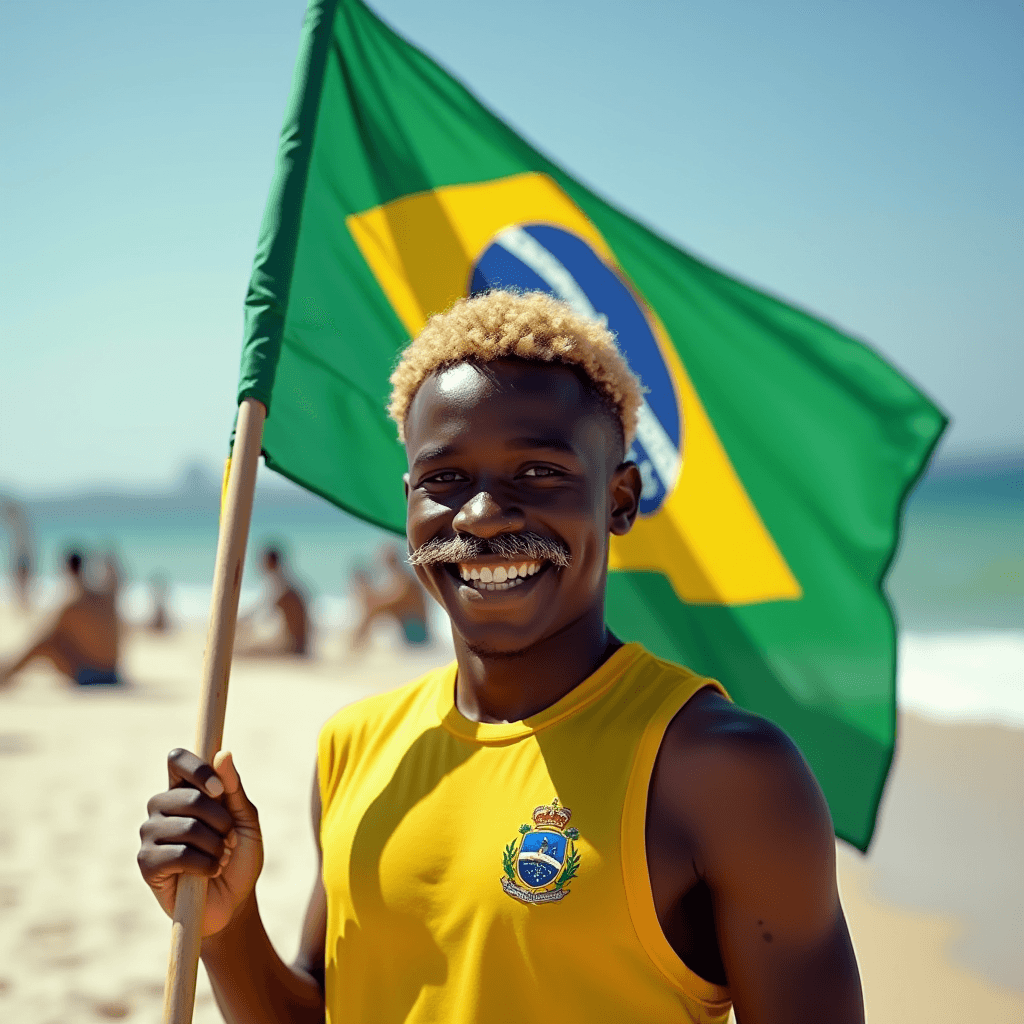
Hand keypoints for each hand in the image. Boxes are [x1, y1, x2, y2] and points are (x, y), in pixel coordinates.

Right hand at [138, 748, 263, 937]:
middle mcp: (161, 807)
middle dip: (221, 821)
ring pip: (187, 827)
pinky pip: (178, 854)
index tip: (219, 790)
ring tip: (219, 858)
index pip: (177, 759)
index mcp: (184, 789)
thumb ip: (234, 789)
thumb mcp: (247, 821)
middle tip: (228, 840)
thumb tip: (223, 753)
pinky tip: (208, 873)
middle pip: (189, 797)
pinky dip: (204, 865)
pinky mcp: (146, 863)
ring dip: (215, 846)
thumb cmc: (239, 858)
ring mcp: (150, 835)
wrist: (234, 903)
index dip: (198, 769)